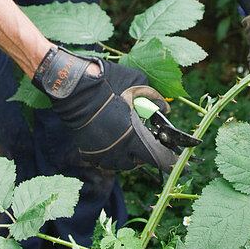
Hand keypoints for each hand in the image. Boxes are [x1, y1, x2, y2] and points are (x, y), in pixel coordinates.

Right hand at [33, 47, 176, 173]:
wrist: (74, 88)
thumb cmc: (108, 85)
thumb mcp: (138, 85)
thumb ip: (154, 98)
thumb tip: (166, 108)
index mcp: (133, 138)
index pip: (158, 159)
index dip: (168, 158)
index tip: (174, 157)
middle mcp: (118, 152)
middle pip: (139, 162)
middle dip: (145, 152)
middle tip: (146, 138)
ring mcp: (102, 155)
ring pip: (122, 163)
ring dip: (128, 154)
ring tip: (127, 137)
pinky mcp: (88, 153)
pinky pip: (105, 160)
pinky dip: (111, 152)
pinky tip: (112, 139)